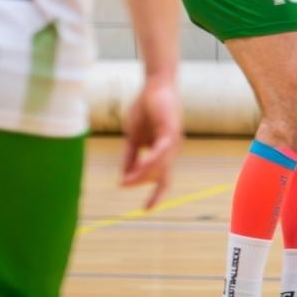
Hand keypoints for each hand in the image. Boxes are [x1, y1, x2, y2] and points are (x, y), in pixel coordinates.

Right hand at [121, 76, 180, 209]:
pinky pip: (161, 152)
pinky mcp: (171, 132)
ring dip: (142, 174)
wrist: (154, 86)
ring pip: (159, 166)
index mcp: (163, 152)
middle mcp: (171, 150)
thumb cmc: (145, 109)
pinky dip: (151, 161)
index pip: (162, 178)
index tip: (146, 210)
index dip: (155, 194)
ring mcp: (173, 142)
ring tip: (126, 180)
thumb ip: (130, 156)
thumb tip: (124, 176)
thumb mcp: (133, 137)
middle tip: (122, 183)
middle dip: (141, 182)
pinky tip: (141, 166)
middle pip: (158, 175)